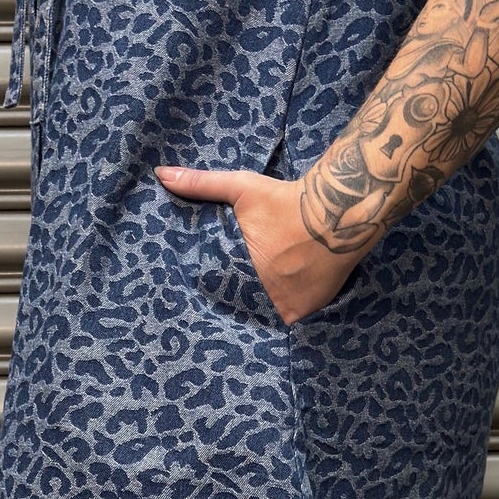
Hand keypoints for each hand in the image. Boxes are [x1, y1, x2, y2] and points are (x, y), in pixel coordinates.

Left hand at [154, 165, 357, 324]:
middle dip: (235, 305)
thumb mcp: (241, 188)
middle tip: (230, 302)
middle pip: (239, 307)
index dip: (214, 292)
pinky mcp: (307, 312)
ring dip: (258, 314)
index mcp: (239, 271)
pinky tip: (277, 316)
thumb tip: (160, 174)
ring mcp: (285, 307)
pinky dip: (282, 318)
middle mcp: (261, 295)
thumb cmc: (285, 201)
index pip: (216, 292)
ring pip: (262, 318)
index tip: (211, 292)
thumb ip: (200, 184)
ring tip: (250, 314)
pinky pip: (288, 323)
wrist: (338, 213)